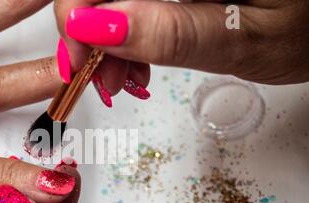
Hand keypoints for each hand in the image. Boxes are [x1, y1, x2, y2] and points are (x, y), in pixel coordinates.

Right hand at [54, 0, 308, 106]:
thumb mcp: (244, 39)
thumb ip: (174, 32)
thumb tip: (97, 27)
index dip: (76, 8)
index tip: (78, 55)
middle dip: (88, 27)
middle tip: (99, 76)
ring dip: (104, 33)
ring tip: (122, 77)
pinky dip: (124, 29)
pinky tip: (134, 56)